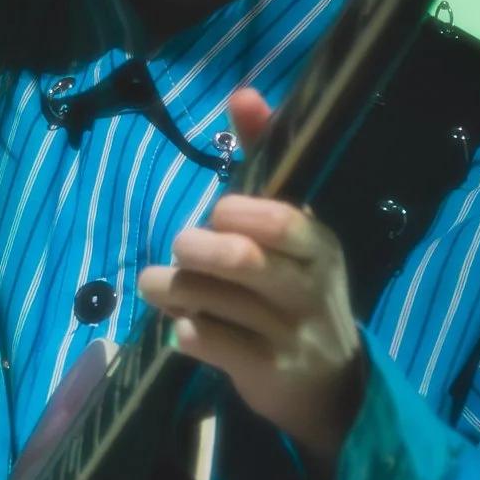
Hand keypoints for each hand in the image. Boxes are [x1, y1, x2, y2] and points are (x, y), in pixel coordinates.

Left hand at [137, 87, 364, 470]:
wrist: (328, 386)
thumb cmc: (296, 291)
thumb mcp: (292, 231)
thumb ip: (265, 162)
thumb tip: (242, 93)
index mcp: (319, 246)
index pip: (282, 220)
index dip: (237, 212)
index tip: (217, 213)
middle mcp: (310, 289)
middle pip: (244, 260)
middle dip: (198, 250)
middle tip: (180, 246)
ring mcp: (290, 334)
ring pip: (218, 302)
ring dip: (174, 289)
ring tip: (152, 283)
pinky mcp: (267, 373)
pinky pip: (212, 344)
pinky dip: (186, 329)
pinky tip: (180, 324)